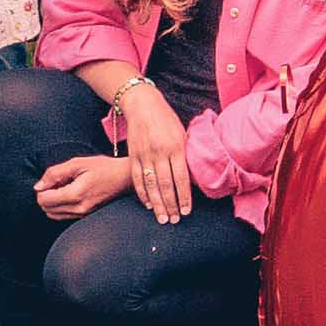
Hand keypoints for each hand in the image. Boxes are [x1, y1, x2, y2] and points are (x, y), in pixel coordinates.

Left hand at [34, 152, 133, 221]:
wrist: (125, 178)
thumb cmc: (104, 168)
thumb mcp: (78, 163)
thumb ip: (55, 173)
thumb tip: (38, 186)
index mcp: (75, 195)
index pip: (43, 200)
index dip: (43, 188)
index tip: (54, 178)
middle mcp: (78, 209)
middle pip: (46, 209)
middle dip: (46, 195)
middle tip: (59, 181)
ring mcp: (82, 215)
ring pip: (53, 214)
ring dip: (53, 201)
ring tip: (66, 187)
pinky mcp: (85, 216)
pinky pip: (64, 215)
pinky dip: (61, 206)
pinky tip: (72, 193)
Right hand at [120, 81, 192, 223]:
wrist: (142, 105)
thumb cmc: (167, 119)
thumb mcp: (182, 132)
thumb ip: (185, 153)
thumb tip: (193, 175)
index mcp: (175, 147)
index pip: (181, 178)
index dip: (184, 196)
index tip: (186, 211)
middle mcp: (159, 153)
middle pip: (165, 185)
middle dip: (170, 205)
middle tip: (174, 220)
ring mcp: (144, 155)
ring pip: (150, 185)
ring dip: (157, 204)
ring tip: (162, 218)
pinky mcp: (133, 156)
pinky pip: (136, 179)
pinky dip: (142, 193)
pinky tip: (148, 204)